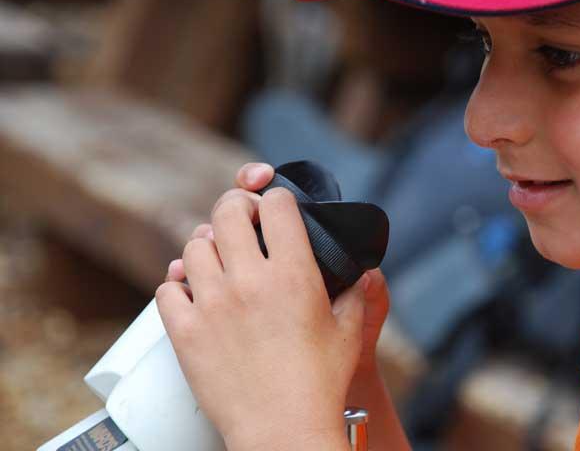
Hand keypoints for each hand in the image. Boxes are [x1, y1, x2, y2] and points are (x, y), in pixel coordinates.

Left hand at [156, 169, 367, 450]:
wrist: (283, 430)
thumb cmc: (320, 384)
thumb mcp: (348, 332)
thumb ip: (357, 294)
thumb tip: (364, 273)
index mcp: (293, 274)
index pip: (276, 205)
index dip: (277, 199)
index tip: (276, 206)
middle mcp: (249, 281)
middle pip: (228, 212)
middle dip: (236, 206)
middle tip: (243, 219)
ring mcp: (213, 305)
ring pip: (194, 247)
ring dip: (207, 245)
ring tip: (218, 259)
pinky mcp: (186, 333)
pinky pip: (168, 290)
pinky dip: (178, 285)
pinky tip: (194, 293)